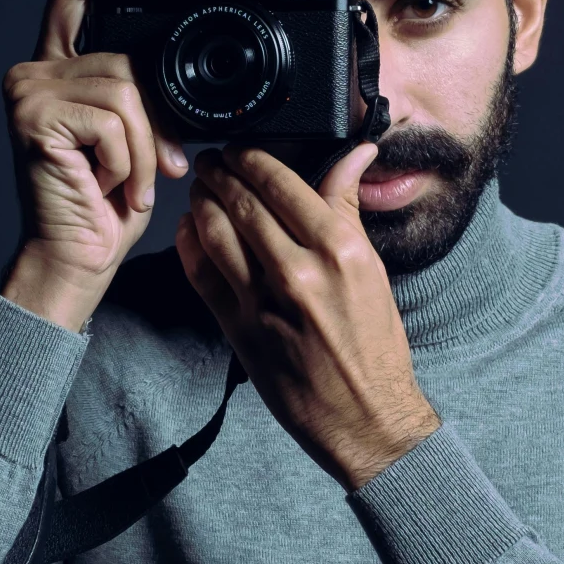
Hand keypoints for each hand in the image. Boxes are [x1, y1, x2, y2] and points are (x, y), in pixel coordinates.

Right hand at [0, 0, 190, 329]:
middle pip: (123, 61)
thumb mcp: (132, 137)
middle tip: (163, 164)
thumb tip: (173, 71)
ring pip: (125, 92)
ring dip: (144, 148)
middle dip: (157, 119)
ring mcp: (28, 94)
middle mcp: (33, 74)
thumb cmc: (106, 205)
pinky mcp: (34, 118)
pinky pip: (112, 122)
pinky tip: (108, 185)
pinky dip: (127, 160)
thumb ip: (136, 94)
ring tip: (131, 182)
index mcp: (56, 71)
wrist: (77, 257)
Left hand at [175, 143, 440, 489]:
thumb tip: (355, 153)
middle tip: (210, 160)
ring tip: (199, 187)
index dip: (252, 158)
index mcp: (339, 251)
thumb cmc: (375, 345)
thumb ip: (348, 208)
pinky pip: (201, 274)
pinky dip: (189, 245)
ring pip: (215, 232)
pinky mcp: (238, 329)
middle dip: (219, 174)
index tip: (241, 147)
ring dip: (201, 202)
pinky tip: (188, 229)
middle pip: (243, 203)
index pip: (283, 184)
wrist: (365, 417)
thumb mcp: (372, 269)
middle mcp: (298, 272)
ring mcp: (263, 301)